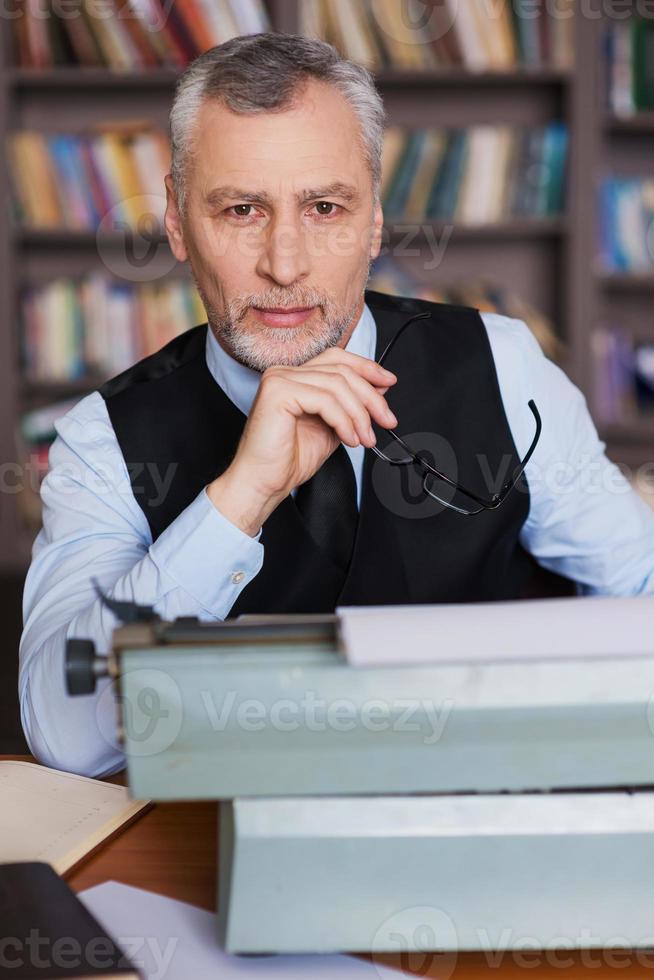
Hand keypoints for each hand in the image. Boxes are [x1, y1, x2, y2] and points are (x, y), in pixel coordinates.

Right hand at [207, 348, 397, 535]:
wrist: (264, 483)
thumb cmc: (290, 460)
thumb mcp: (333, 427)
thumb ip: (351, 405)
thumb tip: (380, 386)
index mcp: (295, 377)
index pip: (337, 358)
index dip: (366, 367)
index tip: (389, 382)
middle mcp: (284, 373)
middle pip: (341, 370)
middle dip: (371, 397)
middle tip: (387, 420)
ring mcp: (279, 379)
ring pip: (337, 384)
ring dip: (359, 414)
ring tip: (365, 439)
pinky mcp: (278, 393)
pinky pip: (325, 399)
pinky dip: (344, 421)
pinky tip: (349, 439)